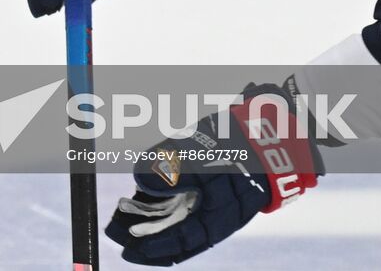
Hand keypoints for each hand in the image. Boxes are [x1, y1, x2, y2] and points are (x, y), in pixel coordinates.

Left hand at [107, 82, 322, 265]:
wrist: (266, 131)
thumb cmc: (237, 145)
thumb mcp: (204, 154)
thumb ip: (173, 167)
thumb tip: (139, 180)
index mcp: (220, 217)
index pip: (182, 242)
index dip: (153, 247)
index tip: (127, 248)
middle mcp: (214, 215)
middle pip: (174, 234)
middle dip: (142, 235)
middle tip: (113, 230)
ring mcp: (210, 202)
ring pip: (173, 219)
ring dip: (146, 219)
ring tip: (119, 217)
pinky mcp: (205, 188)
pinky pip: (178, 204)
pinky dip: (158, 204)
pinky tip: (138, 199)